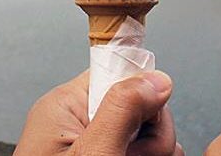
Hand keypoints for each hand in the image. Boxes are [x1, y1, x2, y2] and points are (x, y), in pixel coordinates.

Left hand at [15, 69, 183, 155]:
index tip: (142, 123)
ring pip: (148, 136)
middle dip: (150, 138)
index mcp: (63, 106)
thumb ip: (122, 113)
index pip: (117, 73)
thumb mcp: (93, 155)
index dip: (140, 96)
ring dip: (153, 155)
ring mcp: (92, 146)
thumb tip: (156, 78)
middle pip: (140, 107)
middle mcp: (77, 123)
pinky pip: (144, 154)